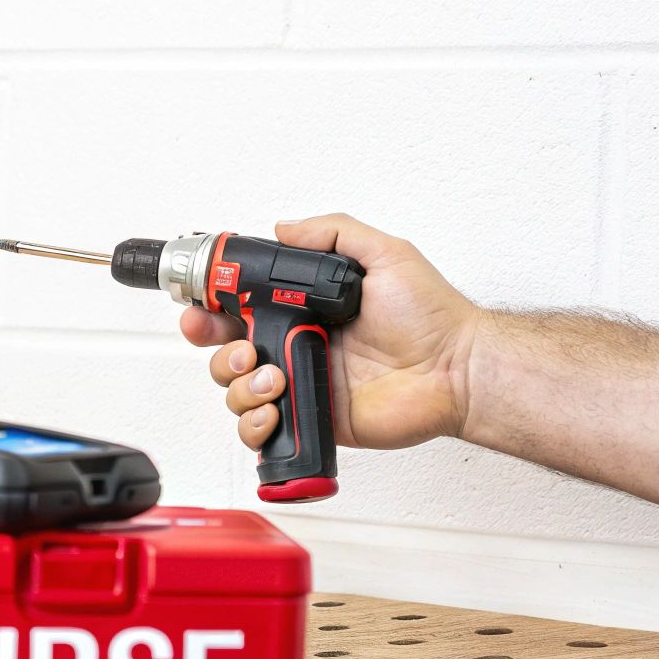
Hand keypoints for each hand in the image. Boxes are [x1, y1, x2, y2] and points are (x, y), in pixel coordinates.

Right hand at [179, 214, 479, 451]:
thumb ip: (333, 234)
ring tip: (275, 377)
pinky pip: (260, 430)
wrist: (455, 370)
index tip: (203, 307)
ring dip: (240, 386)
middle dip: (215, 349)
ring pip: (236, 391)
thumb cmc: (430, 317)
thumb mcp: (385, 253)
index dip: (212, 308)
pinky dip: (254, 423)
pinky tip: (275, 408)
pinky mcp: (310, 419)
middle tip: (241, 348)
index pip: (241, 307)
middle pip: (225, 351)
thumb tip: (284, 228)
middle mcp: (297, 345)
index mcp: (305, 308)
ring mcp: (301, 383)